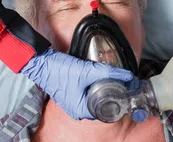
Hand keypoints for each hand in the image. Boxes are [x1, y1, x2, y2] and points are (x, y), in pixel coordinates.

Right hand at [20, 49, 134, 119]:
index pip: (109, 107)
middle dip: (116, 92)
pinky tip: (105, 77)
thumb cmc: (59, 70)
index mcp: (82, 110)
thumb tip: (127, 75)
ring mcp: (75, 103)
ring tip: (120, 78)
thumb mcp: (86, 71)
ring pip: (98, 96)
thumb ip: (108, 73)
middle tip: (128, 81)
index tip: (131, 87)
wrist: (40, 62)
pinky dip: (98, 85)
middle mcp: (79, 110)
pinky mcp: (73, 94)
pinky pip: (90, 92)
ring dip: (108, 87)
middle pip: (104, 102)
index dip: (122, 96)